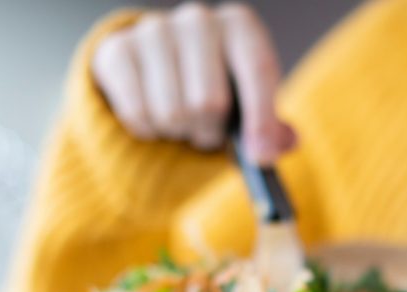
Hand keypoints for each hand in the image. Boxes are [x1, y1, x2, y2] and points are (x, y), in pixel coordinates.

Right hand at [91, 2, 295, 163]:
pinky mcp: (118, 50)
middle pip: (209, 101)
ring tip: (180, 122)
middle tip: (206, 132)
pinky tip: (153, 118)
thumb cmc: (213, 92)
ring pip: (172, 111)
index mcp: (240, 28)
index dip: (261, 119)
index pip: (257, 70)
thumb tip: (288, 142)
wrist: (155, 72)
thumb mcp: (249, 108)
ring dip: (177, 132)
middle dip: (208, 132)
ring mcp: (155, 29)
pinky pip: (138, 113)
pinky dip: (147, 130)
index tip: (259, 156)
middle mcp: (199, 19)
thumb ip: (272, 129)